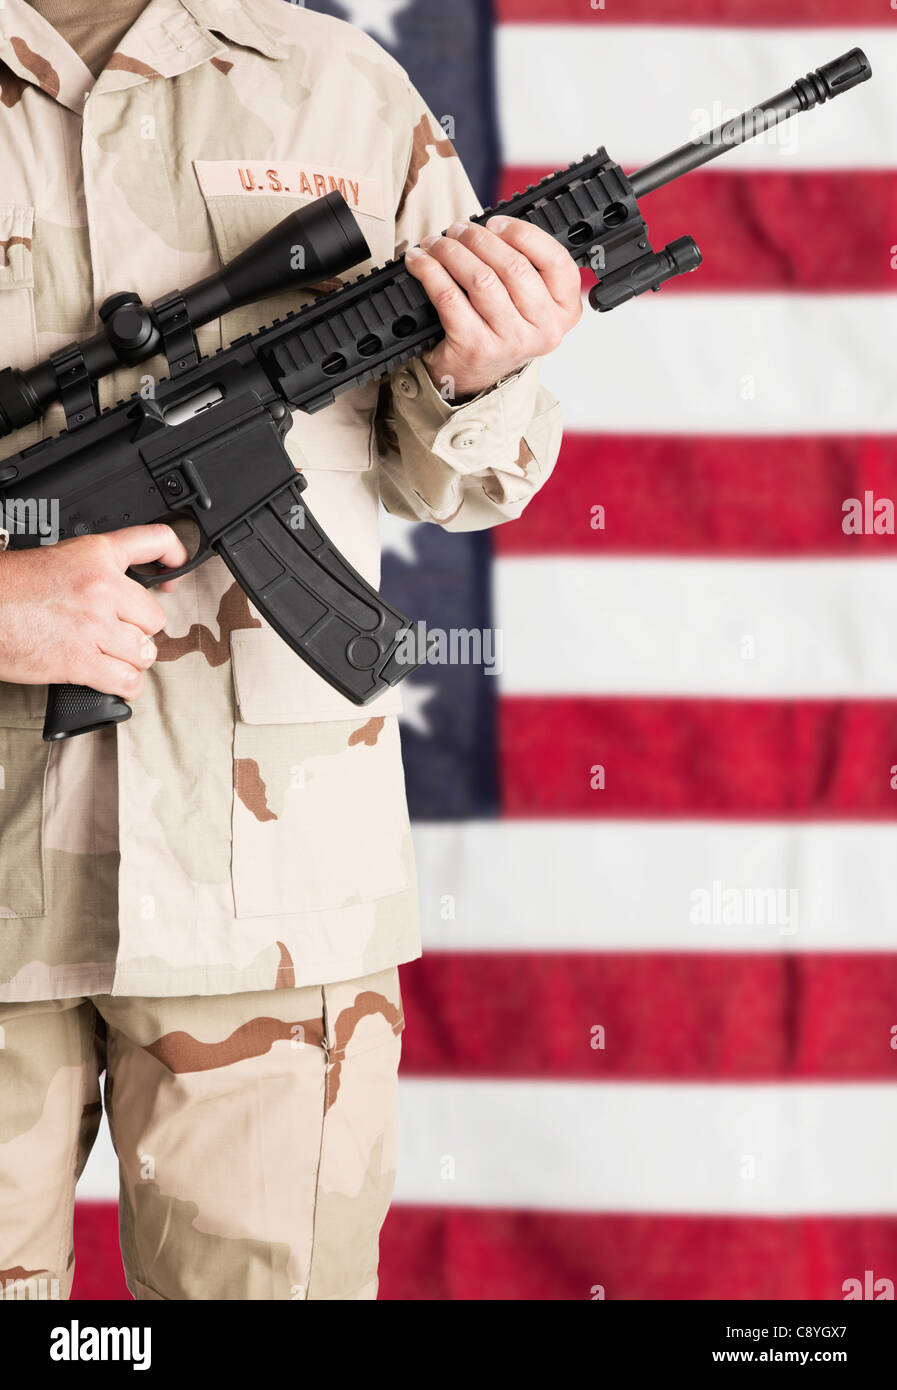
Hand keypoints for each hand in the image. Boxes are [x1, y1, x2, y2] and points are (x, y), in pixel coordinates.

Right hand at [0, 524, 188, 697]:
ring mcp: (93, 625)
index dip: (175, 555)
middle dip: (139, 630)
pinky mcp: (81, 660)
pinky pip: (128, 680)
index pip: (154, 541)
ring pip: (145, 652)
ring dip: (131, 660)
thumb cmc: (8, 589)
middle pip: (155, 617)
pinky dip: (125, 686)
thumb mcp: (56, 561)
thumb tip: (125, 595)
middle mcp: (101, 587)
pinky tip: (113, 680)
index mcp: (95, 555)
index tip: (174, 571)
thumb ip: (94, 572)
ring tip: (110, 657)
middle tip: (117, 632)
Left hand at [404, 215, 581, 399]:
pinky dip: (429, 272)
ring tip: (436, 243)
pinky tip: (420, 262)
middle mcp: (543, 329)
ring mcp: (510, 341)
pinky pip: (449, 297)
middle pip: (514, 266)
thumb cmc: (500, 332)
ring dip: (451, 251)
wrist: (474, 378)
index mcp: (564, 312)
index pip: (556, 261)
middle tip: (457, 229)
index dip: (523, 233)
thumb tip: (488, 228)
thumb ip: (527, 268)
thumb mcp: (529, 305)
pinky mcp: (475, 346)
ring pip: (480, 279)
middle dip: (479, 239)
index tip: (496, 222)